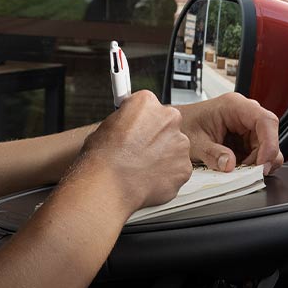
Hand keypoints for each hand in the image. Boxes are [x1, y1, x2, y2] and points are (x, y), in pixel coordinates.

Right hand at [68, 91, 190, 216]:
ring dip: (163, 156)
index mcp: (146, 103)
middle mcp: (168, 119)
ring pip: (174, 148)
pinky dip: (166, 175)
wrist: (109, 185)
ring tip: (140, 168)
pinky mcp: (184, 167)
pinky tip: (148, 179)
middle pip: (167, 125)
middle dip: (156, 137)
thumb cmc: (102, 159)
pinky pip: (177, 169)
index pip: (149, 105)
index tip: (138, 126)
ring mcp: (180, 144)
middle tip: (138, 150)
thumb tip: (127, 126)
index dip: (141, 120)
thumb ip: (126, 122)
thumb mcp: (106, 127)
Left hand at [176, 93, 284, 174]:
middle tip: (248, 173)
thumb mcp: (194, 143)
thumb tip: (230, 164)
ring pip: (266, 146)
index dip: (270, 143)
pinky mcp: (244, 139)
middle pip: (269, 135)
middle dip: (263, 157)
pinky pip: (257, 152)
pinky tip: (238, 169)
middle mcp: (244, 114)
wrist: (174, 128)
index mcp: (234, 106)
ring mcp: (246, 127)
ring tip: (240, 171)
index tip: (262, 164)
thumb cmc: (183, 126)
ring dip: (257, 162)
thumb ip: (212, 154)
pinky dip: (251, 165)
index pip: (265, 121)